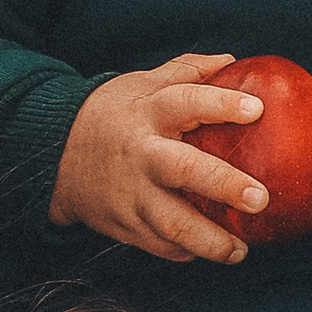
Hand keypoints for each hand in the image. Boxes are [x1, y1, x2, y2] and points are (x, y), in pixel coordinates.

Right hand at [49, 54, 267, 262]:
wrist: (52, 153)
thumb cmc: (109, 114)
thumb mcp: (140, 83)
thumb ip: (186, 71)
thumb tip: (231, 61)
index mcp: (148, 112)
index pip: (186, 102)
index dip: (221, 104)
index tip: (256, 109)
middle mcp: (141, 154)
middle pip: (183, 170)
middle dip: (223, 185)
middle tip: (259, 198)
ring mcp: (131, 194)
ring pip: (171, 223)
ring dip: (209, 240)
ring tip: (240, 250)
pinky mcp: (123, 224)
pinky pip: (158, 244)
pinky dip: (185, 251)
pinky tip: (209, 251)